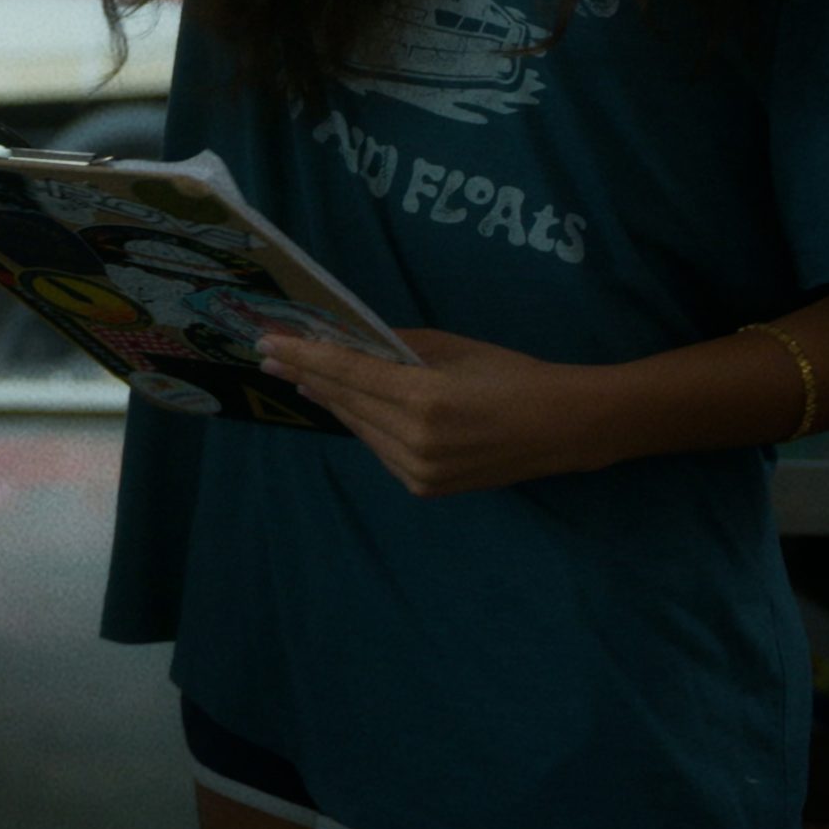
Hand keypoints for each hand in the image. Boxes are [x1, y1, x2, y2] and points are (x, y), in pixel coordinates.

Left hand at [259, 328, 609, 496]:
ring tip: (301, 376)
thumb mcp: (452, 348)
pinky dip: (363, 424)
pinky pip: (379, 448)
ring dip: (332, 401)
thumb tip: (347, 341)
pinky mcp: (425, 487)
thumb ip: (396, 347)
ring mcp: (419, 471)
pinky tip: (348, 405)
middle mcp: (416, 440)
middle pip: (346, 401)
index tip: (266, 341)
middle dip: (306, 375)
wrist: (562, 428)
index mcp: (425, 399)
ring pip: (358, 428)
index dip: (303, 356)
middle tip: (271, 355)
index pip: (347, 372)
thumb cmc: (511, 375)